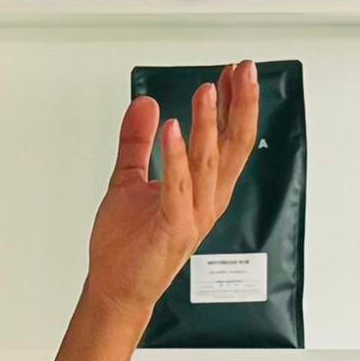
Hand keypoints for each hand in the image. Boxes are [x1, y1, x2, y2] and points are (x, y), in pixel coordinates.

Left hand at [84, 58, 259, 330]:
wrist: (115, 289)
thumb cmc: (128, 247)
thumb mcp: (129, 180)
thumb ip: (138, 142)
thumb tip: (145, 105)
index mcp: (202, 189)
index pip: (228, 138)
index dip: (233, 103)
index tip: (236, 72)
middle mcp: (205, 200)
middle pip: (233, 146)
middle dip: (239, 106)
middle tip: (244, 71)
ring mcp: (192, 215)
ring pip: (209, 163)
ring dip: (208, 125)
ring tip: (207, 91)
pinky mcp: (172, 228)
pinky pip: (177, 188)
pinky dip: (175, 157)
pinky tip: (172, 129)